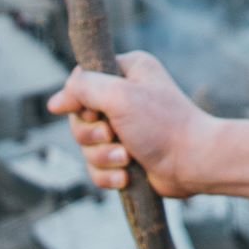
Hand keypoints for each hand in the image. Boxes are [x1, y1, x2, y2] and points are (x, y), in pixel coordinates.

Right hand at [47, 51, 213, 197]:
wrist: (195, 163)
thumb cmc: (162, 125)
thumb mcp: (120, 96)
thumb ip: (85, 89)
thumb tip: (54, 102)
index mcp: (127, 71)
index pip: (82, 81)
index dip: (79, 102)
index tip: (95, 113)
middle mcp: (125, 96)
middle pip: (78, 118)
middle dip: (92, 135)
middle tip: (113, 136)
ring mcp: (125, 128)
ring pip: (86, 146)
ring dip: (102, 157)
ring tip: (126, 159)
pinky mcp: (126, 157)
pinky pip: (96, 168)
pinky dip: (108, 175)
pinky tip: (127, 177)